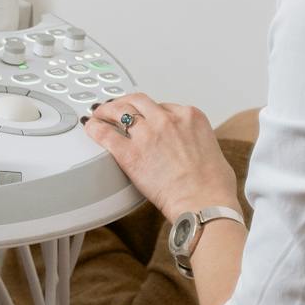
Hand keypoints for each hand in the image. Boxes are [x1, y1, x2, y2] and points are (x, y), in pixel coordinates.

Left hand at [84, 91, 241, 220]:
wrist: (204, 204)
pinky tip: (90, 128)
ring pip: (120, 110)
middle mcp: (168, 119)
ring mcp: (148, 134)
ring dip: (108, 109)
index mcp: (190, 117)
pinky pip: (105, 134)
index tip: (145, 118)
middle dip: (126, 103)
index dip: (150, 112)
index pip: (163, 106)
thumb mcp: (215, 153)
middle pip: (139, 101)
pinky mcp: (131, 153)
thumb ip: (200, 144)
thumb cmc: (214, 187)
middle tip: (117, 108)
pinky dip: (95, 128)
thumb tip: (197, 150)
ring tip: (100, 114)